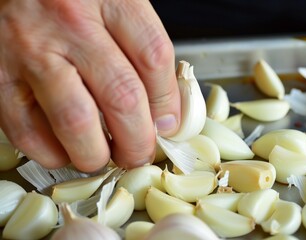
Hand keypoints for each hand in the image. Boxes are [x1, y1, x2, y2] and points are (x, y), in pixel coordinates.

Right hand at [0, 0, 179, 171]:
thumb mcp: (115, 3)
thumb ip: (142, 50)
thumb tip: (162, 112)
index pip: (154, 59)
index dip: (167, 103)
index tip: (167, 124)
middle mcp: (70, 23)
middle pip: (121, 97)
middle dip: (137, 141)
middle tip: (139, 152)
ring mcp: (31, 50)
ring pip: (76, 122)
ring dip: (96, 154)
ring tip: (103, 156)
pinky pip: (28, 131)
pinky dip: (53, 153)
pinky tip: (65, 148)